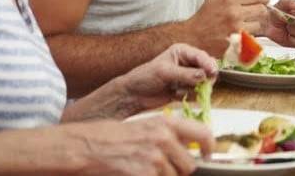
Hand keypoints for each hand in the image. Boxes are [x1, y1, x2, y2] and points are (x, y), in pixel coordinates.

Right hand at [64, 116, 213, 175]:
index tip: (206, 156)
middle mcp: (164, 139)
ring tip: (144, 170)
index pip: (203, 133)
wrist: (85, 147)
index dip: (209, 148)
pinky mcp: (144, 174)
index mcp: (166, 124)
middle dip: (180, 171)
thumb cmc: (112, 136)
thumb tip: (189, 149)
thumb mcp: (144, 126)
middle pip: (190, 165)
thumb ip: (168, 135)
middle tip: (164, 169)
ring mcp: (154, 158)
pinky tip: (136, 174)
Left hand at [118, 44, 217, 113]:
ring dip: (192, 89)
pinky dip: (188, 96)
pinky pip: (197, 94)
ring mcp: (188, 77)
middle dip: (203, 79)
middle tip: (199, 85)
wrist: (134, 95)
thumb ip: (186, 74)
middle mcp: (188, 63)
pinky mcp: (187, 90)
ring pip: (204, 83)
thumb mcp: (165, 72)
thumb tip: (204, 76)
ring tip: (177, 90)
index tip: (213, 72)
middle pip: (207, 69)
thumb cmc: (145, 77)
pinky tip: (175, 95)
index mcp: (183, 52)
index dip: (208, 64)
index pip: (201, 56)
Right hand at [185, 0, 270, 54]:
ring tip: (247, 24)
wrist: (191, 36)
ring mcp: (236, 29)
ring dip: (255, 24)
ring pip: (260, 24)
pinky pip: (254, 37)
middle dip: (260, 10)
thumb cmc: (204, 16)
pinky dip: (251, 36)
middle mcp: (233, 13)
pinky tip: (243, 34)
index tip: (262, 0)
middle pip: (262, 10)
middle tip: (255, 13)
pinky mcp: (236, 43)